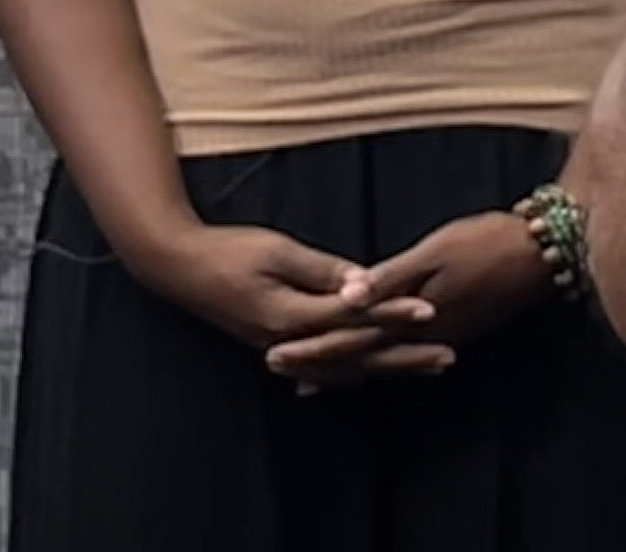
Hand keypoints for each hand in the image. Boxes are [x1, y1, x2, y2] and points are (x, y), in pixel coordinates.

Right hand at [137, 222, 445, 384]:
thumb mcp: (278, 250)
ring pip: (343, 369)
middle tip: (449, 356)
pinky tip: (370, 375)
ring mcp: (279, 348)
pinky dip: (351, 373)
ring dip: (386, 369)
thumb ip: (322, 271)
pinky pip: (321, 370)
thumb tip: (364, 283)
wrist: (177, 267)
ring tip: (425, 366)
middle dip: (404, 357)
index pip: (354, 319)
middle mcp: (288, 342)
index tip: (431, 310)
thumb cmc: (228, 250)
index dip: (394, 314)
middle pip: (356, 356)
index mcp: (290, 316)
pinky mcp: (274, 345)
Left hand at [261, 213, 552, 389]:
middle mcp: (424, 337)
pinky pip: (400, 351)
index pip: (351, 339)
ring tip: (308, 376)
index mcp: (414, 318)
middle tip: (276, 366)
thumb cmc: (487, 241)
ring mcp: (441, 335)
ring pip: (380, 359)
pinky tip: (367, 356)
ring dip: (343, 366)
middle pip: (361, 357)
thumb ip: (390, 278)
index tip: (273, 353)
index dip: (311, 347)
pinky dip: (374, 357)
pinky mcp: (454, 327)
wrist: (542, 251)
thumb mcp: (435, 251)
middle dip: (318, 362)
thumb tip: (346, 297)